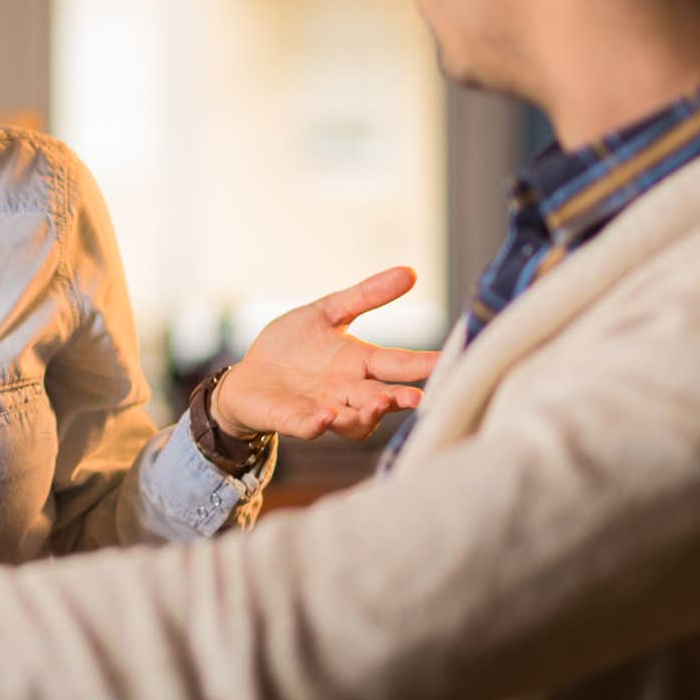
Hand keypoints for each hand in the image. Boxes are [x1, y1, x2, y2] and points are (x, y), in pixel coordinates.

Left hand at [214, 266, 437, 441]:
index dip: (424, 364)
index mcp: (359, 363)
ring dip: (367, 414)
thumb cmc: (292, 347)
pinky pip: (308, 426)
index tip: (451, 361)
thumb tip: (411, 272)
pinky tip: (324, 415)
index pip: (399, 363)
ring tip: (378, 404)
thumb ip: (365, 296)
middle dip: (400, 398)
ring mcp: (322, 408)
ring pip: (353, 421)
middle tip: (418, 397)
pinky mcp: (292, 418)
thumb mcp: (327, 313)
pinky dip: (317, 423)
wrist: (248, 376)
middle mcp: (347, 391)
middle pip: (382, 398)